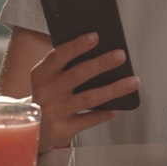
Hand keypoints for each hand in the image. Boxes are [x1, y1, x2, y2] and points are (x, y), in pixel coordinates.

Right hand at [30, 32, 139, 151]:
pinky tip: (119, 106)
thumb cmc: (50, 94)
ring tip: (133, 81)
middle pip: (77, 75)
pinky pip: (89, 120)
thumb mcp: (50, 78)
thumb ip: (68, 66)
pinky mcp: (62, 130)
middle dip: (101, 64)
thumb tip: (102, 52)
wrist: (33, 127)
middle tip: (121, 55)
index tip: (96, 36)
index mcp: (41, 74)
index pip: (58, 56)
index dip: (76, 46)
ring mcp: (53, 112)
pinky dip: (105, 113)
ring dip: (113, 89)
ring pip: (88, 98)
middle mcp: (45, 92)